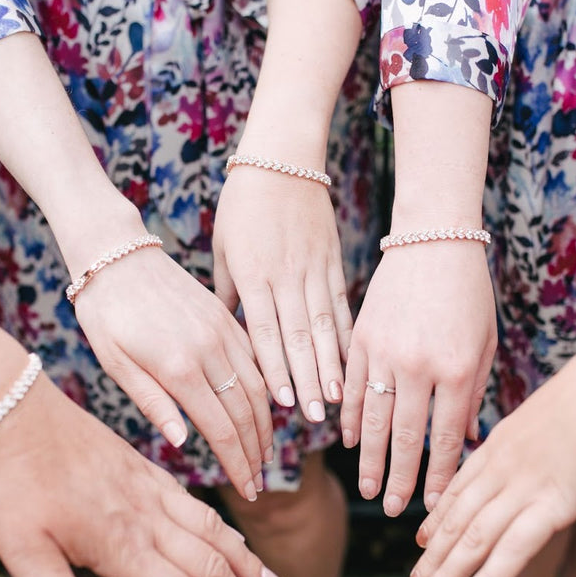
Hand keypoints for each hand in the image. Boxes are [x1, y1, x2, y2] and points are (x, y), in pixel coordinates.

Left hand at [0, 375, 290, 576]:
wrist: (12, 407)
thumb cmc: (12, 484)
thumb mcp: (24, 556)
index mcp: (123, 545)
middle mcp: (148, 517)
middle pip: (212, 571)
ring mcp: (151, 489)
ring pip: (215, 533)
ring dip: (247, 567)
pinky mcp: (145, 469)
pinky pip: (197, 505)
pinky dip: (225, 530)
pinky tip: (231, 539)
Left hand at [74, 247, 273, 500]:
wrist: (116, 254)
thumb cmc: (105, 312)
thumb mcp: (115, 363)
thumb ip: (152, 403)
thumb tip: (184, 442)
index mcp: (179, 367)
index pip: (221, 429)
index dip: (238, 464)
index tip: (248, 490)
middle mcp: (210, 349)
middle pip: (247, 412)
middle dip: (256, 452)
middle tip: (258, 482)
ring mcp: (223, 330)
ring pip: (259, 387)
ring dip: (265, 424)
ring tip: (262, 452)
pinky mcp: (226, 316)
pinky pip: (256, 360)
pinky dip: (265, 390)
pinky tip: (261, 409)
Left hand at [213, 165, 351, 423]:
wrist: (282, 158)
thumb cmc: (241, 203)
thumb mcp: (222, 247)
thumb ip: (226, 292)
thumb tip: (225, 333)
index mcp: (253, 275)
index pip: (265, 332)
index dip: (277, 369)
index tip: (285, 404)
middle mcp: (286, 277)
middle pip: (299, 338)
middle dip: (308, 380)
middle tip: (317, 418)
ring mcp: (313, 269)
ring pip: (324, 326)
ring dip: (331, 365)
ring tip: (337, 399)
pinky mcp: (332, 261)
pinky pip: (340, 305)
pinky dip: (346, 335)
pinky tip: (353, 361)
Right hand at [339, 243, 496, 516]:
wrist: (433, 238)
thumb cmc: (469, 291)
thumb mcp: (484, 341)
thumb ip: (473, 391)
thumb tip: (466, 438)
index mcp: (457, 368)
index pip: (446, 436)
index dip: (439, 475)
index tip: (434, 504)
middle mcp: (419, 365)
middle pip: (405, 437)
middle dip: (400, 479)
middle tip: (394, 511)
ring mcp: (385, 352)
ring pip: (373, 419)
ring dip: (371, 459)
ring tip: (370, 489)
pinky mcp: (361, 338)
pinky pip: (351, 388)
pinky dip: (351, 418)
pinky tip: (351, 441)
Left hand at [407, 343, 575, 576]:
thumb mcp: (546, 416)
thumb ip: (530, 442)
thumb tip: (535, 453)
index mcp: (497, 444)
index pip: (458, 489)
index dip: (437, 519)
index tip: (421, 542)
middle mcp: (500, 467)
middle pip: (455, 519)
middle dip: (432, 557)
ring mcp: (522, 487)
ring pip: (471, 540)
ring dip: (445, 575)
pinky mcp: (552, 505)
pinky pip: (509, 551)